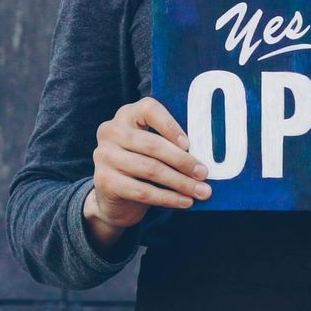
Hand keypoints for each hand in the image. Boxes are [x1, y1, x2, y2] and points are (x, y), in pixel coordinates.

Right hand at [83, 96, 210, 253]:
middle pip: (152, 144)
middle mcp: (111, 131)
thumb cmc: (141, 166)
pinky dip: (168, 198)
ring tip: (201, 191)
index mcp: (126, 115)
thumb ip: (169, 143)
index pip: (149, 109)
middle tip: (204, 173)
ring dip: (180, 182)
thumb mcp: (150, 148)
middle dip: (182, 161)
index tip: (190, 145)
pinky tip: (185, 202)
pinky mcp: (104, 180)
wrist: (112, 198)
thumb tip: (206, 153)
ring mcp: (104, 156)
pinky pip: (142, 191)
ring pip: (150, 169)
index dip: (171, 125)